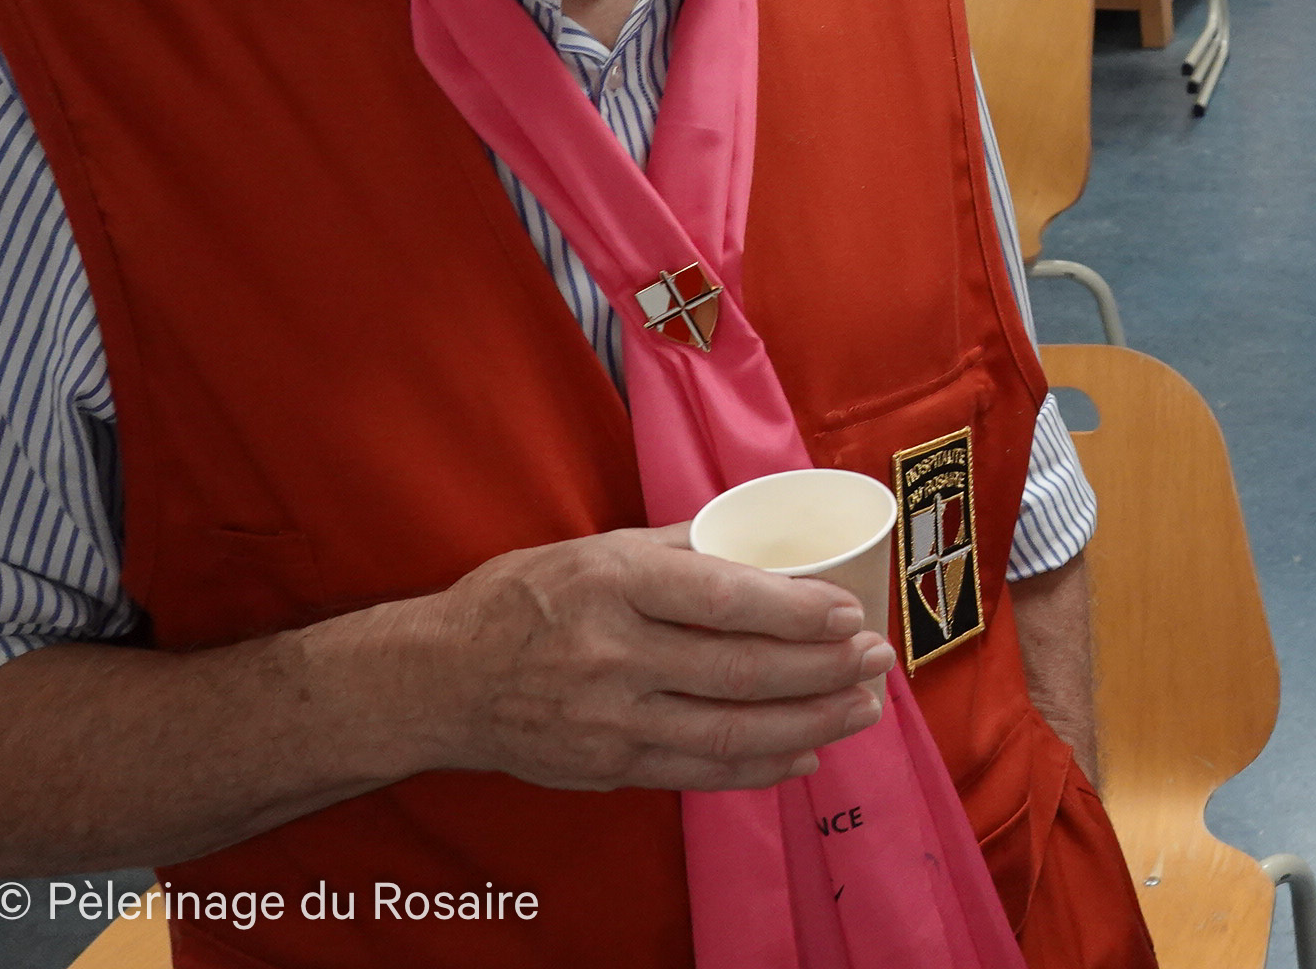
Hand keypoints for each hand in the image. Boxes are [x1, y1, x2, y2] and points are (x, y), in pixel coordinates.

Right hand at [397, 525, 896, 791]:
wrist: (440, 679)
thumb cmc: (524, 599)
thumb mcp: (596, 549)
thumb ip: (681, 547)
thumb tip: (765, 542)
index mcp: (615, 585)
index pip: (726, 602)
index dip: (797, 612)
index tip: (848, 612)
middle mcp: (614, 656)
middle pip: (742, 672)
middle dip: (823, 670)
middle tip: (875, 660)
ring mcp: (611, 721)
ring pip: (732, 731)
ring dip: (811, 723)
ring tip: (862, 707)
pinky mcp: (609, 768)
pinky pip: (701, 772)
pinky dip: (762, 767)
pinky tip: (806, 753)